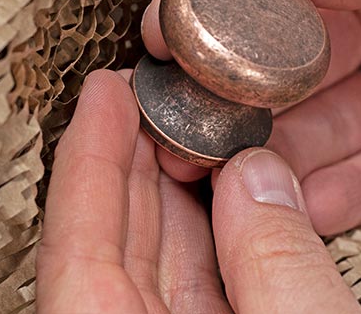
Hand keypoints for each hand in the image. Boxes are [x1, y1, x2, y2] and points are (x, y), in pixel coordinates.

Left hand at [36, 70, 360, 312]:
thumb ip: (279, 261)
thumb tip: (257, 178)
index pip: (81, 245)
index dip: (91, 156)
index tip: (106, 92)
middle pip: (122, 234)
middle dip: (137, 154)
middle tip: (150, 95)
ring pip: (170, 248)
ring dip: (184, 181)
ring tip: (194, 124)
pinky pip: (214, 269)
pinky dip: (222, 222)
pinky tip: (237, 185)